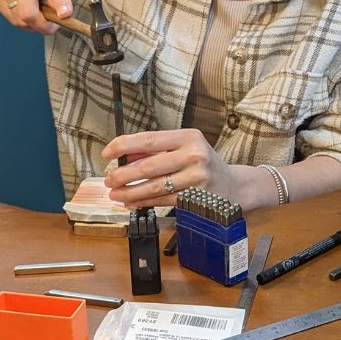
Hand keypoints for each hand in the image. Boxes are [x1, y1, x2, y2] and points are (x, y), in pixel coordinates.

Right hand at [0, 0, 71, 32]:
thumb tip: (61, 15)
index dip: (61, 2)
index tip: (65, 15)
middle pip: (28, 12)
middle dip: (43, 26)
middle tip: (52, 26)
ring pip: (19, 19)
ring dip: (33, 24)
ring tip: (39, 12)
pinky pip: (10, 18)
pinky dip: (22, 20)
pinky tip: (26, 8)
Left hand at [102, 129, 240, 207]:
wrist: (233, 185)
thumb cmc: (203, 164)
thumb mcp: (185, 148)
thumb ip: (156, 150)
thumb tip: (124, 155)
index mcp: (189, 137)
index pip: (149, 139)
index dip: (124, 145)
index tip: (107, 153)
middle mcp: (194, 155)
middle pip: (148, 166)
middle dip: (122, 174)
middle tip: (108, 180)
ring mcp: (196, 178)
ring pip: (153, 187)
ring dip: (129, 192)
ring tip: (115, 193)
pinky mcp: (195, 198)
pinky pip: (162, 201)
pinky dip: (143, 202)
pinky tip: (132, 201)